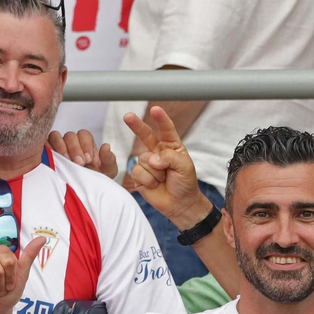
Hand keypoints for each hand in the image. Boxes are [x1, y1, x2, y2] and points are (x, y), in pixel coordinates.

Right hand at [48, 129, 117, 178]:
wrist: (84, 193)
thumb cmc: (96, 178)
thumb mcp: (107, 170)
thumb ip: (109, 158)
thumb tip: (106, 146)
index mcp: (86, 143)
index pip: (84, 134)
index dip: (86, 145)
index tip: (89, 159)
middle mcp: (71, 142)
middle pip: (70, 135)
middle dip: (75, 148)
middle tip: (80, 163)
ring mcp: (57, 147)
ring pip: (55, 136)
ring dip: (61, 147)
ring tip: (67, 161)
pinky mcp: (46, 153)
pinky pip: (44, 145)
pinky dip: (48, 150)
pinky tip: (55, 161)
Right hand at [122, 107, 212, 229]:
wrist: (180, 204)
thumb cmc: (185, 183)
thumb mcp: (184, 166)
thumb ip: (169, 157)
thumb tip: (152, 159)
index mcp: (171, 146)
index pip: (166, 129)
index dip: (161, 119)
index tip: (155, 109)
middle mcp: (158, 152)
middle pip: (145, 135)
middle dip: (136, 125)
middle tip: (128, 116)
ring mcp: (147, 163)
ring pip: (143, 159)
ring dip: (155, 172)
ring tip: (164, 180)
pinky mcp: (139, 176)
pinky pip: (137, 171)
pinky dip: (148, 180)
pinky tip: (155, 185)